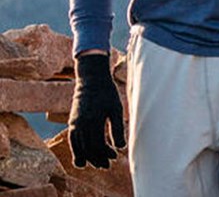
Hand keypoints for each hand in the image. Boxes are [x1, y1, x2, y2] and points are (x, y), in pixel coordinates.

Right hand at [68, 52, 124, 168]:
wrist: (91, 80)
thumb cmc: (107, 93)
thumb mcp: (116, 109)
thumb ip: (118, 128)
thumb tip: (120, 147)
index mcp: (92, 121)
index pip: (96, 145)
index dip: (105, 154)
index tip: (115, 156)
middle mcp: (80, 124)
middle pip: (86, 148)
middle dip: (96, 158)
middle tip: (107, 165)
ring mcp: (74, 123)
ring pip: (77, 146)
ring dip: (86, 156)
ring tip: (95, 164)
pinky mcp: (72, 121)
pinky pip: (72, 139)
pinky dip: (76, 149)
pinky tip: (82, 156)